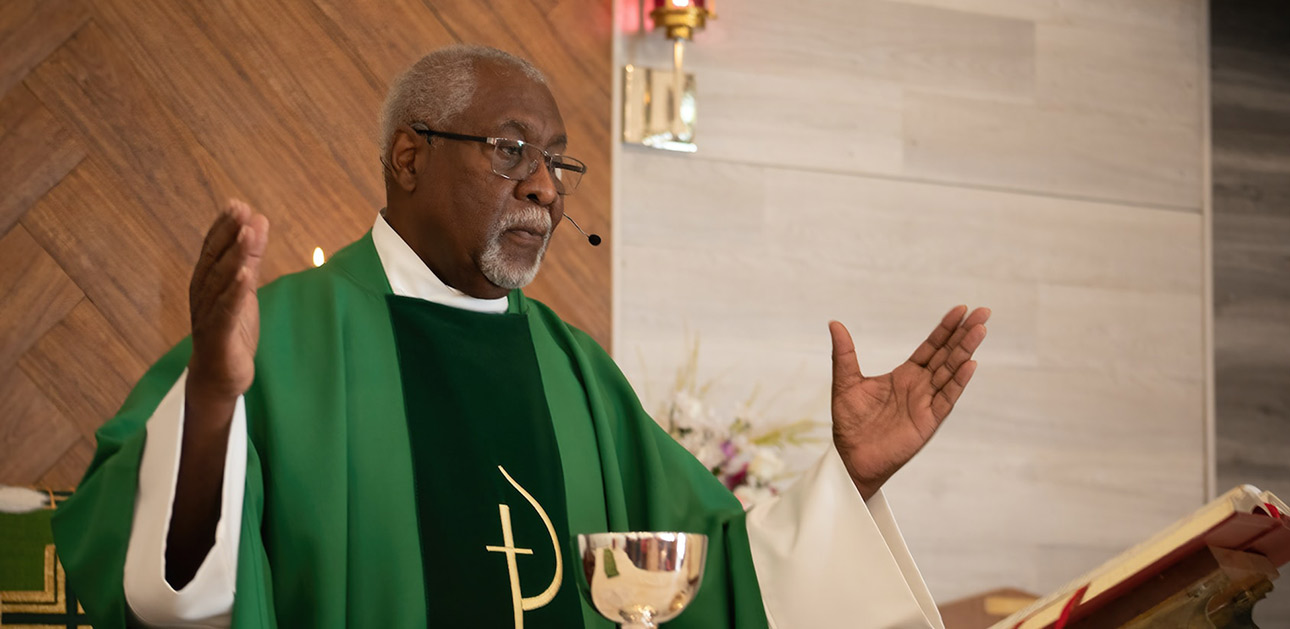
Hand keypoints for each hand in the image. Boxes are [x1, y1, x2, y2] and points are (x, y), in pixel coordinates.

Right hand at [186, 199, 269, 407]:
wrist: (219, 377)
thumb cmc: (231, 329)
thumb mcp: (245, 289)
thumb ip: (251, 257)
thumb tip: (258, 220)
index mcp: (207, 282)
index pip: (213, 248)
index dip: (223, 226)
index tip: (237, 204)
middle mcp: (203, 295)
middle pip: (214, 259)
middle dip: (227, 233)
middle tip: (240, 209)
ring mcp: (208, 315)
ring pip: (220, 281)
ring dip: (234, 256)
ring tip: (246, 232)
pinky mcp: (218, 336)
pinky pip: (226, 310)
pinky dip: (234, 292)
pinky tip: (244, 274)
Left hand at [829, 306, 989, 499]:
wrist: (851, 456)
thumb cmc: (850, 423)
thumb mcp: (845, 382)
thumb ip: (844, 353)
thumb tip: (834, 323)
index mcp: (904, 375)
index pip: (931, 347)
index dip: (945, 329)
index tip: (961, 309)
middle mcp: (920, 386)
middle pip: (947, 354)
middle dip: (964, 333)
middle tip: (983, 312)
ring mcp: (926, 402)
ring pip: (951, 372)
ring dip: (965, 351)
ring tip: (980, 330)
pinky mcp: (928, 421)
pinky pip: (946, 398)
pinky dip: (958, 382)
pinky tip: (970, 364)